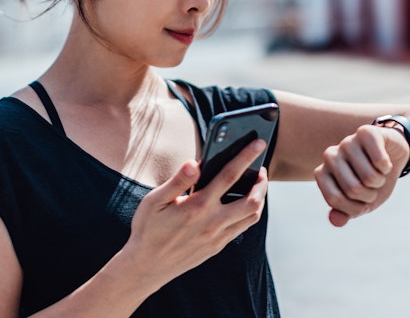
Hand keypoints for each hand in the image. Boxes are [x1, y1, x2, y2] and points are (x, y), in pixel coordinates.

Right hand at [123, 139, 268, 288]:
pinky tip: (243, 203)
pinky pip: (242, 228)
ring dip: (260, 198)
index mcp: (198, 206)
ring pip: (252, 216)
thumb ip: (177, 181)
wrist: (146, 266)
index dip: (246, 157)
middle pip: (252, 200)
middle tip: (262, 168)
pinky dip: (249, 213)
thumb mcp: (154, 201)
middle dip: (262, 181)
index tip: (258, 143)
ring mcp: (217, 237)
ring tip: (257, 184)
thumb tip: (195, 163)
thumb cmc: (148, 228)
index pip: (228, 176)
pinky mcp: (217, 247)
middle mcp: (212, 223)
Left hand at [313, 125, 409, 226]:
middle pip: (352, 189)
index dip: (355, 207)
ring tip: (378, 173)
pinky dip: (387, 167)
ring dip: (380, 180)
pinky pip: (379, 160)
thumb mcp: (361, 202)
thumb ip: (346, 212)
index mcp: (323, 173)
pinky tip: (384, 161)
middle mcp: (330, 156)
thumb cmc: (372, 182)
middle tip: (372, 186)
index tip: (362, 203)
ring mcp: (346, 142)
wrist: (392, 157)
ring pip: (368, 176)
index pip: (335, 199)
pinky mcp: (366, 132)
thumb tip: (335, 221)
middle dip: (370, 195)